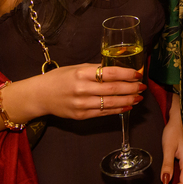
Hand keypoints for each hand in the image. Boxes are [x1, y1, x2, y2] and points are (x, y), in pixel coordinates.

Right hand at [8, 63, 144, 123]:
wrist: (39, 96)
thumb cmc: (59, 78)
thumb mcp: (77, 67)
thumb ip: (96, 68)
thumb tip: (118, 67)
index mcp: (81, 73)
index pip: (110, 73)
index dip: (127, 74)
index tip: (138, 74)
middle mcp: (82, 89)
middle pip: (113, 89)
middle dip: (131, 88)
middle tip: (143, 86)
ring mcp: (81, 104)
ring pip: (111, 103)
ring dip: (128, 100)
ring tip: (138, 97)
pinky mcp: (81, 116)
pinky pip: (103, 113)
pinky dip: (118, 110)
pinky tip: (127, 106)